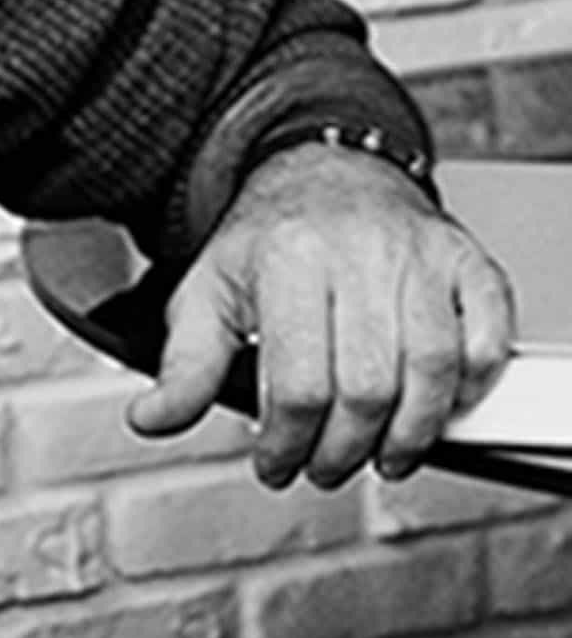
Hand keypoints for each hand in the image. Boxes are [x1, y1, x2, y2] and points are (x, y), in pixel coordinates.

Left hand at [128, 143, 516, 487]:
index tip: (276, 465)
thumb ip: (184, 364)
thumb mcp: (208, 290)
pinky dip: (471, 387)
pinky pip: (487, 340)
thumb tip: (150, 419)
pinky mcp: (466, 263)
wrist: (323, 169)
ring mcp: (420, 255)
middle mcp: (359, 251)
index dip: (287, 443)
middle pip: (366, 387)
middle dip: (343, 450)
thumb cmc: (269, 239)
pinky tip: (437, 409)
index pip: (297, 383)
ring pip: (430, 372)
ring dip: (408, 436)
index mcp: (288, 256)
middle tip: (323, 467)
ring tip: (379, 457)